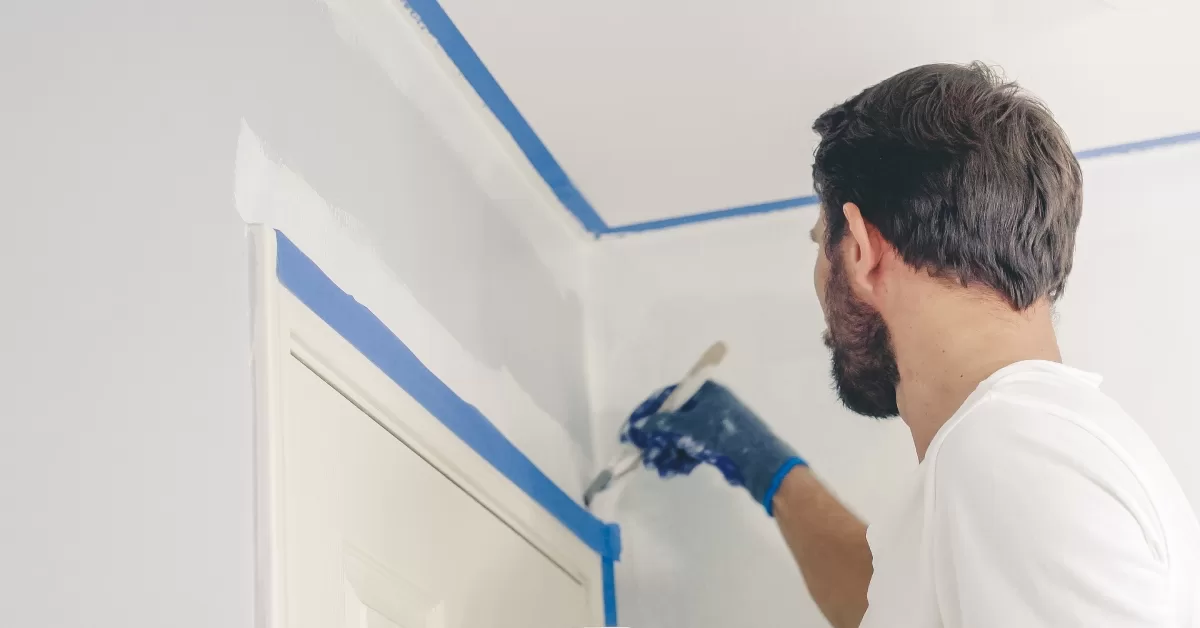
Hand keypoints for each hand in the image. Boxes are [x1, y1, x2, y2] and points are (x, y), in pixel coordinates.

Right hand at [620, 380, 806, 513]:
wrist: (760, 461)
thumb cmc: (724, 435)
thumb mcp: (690, 426)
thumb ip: (663, 425)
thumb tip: (641, 426)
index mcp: (704, 392)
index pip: (668, 397)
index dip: (647, 413)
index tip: (631, 430)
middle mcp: (708, 405)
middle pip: (673, 419)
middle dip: (657, 437)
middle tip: (643, 453)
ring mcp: (713, 425)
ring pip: (681, 437)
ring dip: (667, 451)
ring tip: (659, 467)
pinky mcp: (717, 444)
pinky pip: (691, 448)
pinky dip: (681, 458)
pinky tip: (674, 470)